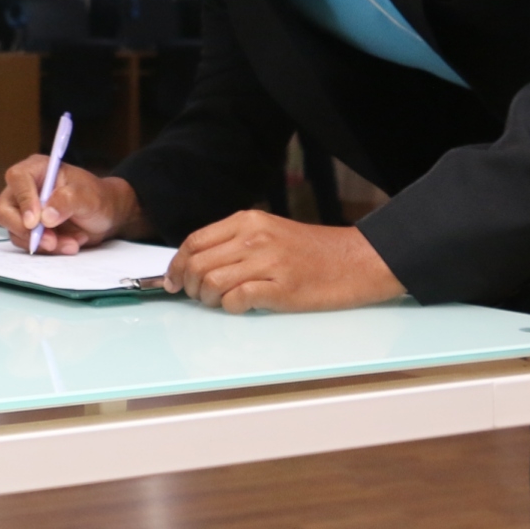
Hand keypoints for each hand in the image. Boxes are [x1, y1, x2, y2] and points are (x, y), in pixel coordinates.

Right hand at [0, 157, 145, 254]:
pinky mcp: (29, 230)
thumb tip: (45, 217)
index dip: (24, 200)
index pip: (18, 179)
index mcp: (37, 169)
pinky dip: (49, 249)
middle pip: (5, 210)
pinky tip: (71, 243)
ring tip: (72, 243)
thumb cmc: (98, 198)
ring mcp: (24, 211)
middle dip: (26, 230)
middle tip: (50, 241)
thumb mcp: (89, 196)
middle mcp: (25, 189)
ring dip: (43, 243)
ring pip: (16, 232)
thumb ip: (68, 200)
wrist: (106, 216)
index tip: (36, 221)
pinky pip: (28, 244)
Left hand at [164, 210, 404, 312]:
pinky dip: (231, 307)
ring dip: (208, 299)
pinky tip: (241, 306)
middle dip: (189, 286)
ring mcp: (268, 261)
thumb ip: (234, 242)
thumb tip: (196, 264)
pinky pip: (237, 299)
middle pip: (198, 264)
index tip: (173, 282)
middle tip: (199, 297)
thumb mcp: (268, 232)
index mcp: (246, 221)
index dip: (177, 265)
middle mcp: (254, 237)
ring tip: (221, 303)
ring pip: (212, 282)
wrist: (356, 261)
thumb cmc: (311, 252)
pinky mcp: (282, 288)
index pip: (194, 242)